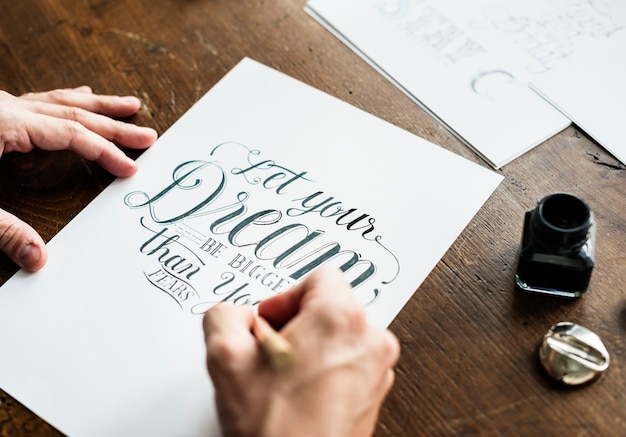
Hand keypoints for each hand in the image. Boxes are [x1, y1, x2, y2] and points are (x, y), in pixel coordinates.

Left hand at [0, 86, 156, 270]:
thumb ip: (2, 230)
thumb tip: (39, 261)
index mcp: (4, 124)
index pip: (71, 135)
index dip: (105, 152)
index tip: (130, 169)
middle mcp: (5, 108)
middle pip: (74, 112)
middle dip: (115, 125)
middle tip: (148, 134)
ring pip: (60, 99)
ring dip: (97, 104)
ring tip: (127, 105)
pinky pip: (40, 99)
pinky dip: (66, 100)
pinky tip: (76, 96)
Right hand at [203, 267, 399, 436]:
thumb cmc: (275, 428)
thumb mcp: (225, 358)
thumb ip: (224, 314)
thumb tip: (233, 313)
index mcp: (340, 318)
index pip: (321, 275)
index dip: (286, 297)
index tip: (270, 322)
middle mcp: (370, 339)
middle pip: (330, 305)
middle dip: (296, 324)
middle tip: (270, 353)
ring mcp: (377, 369)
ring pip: (339, 336)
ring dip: (310, 348)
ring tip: (283, 378)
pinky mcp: (374, 393)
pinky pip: (349, 363)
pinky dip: (325, 370)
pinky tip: (298, 394)